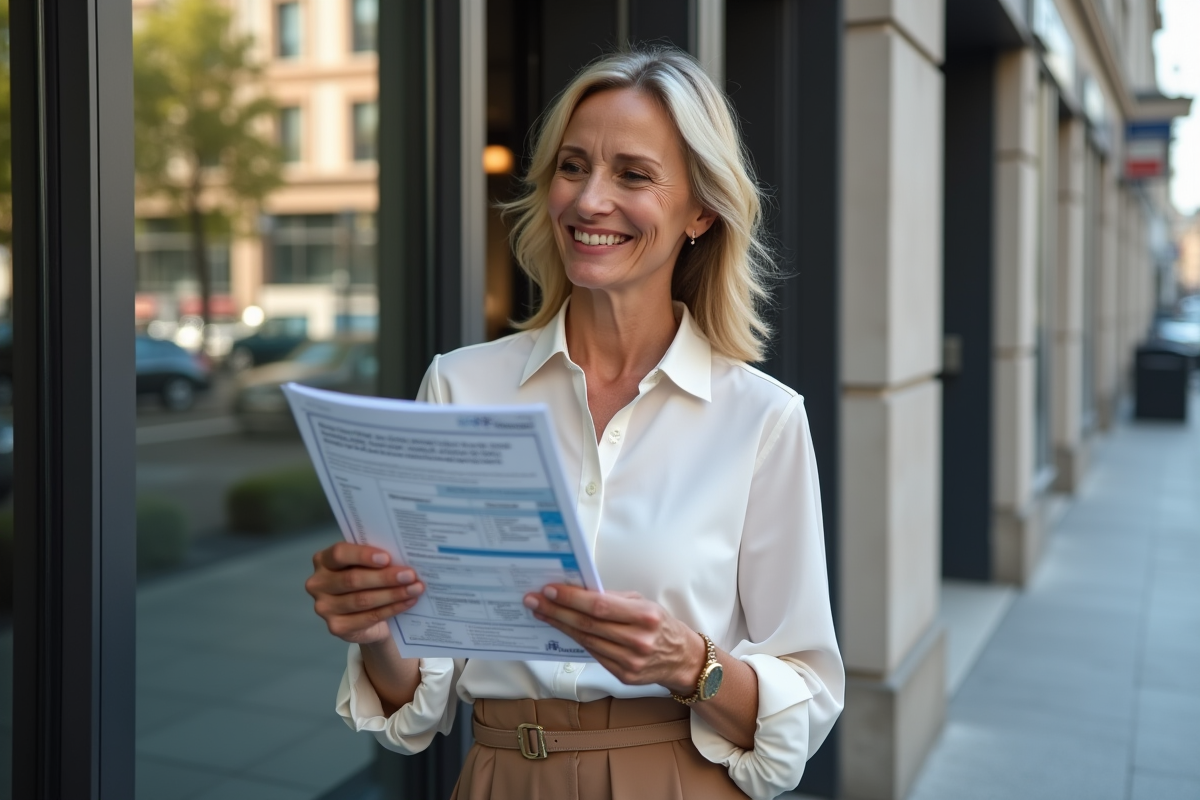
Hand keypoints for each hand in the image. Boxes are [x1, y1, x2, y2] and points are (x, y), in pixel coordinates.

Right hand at [305, 542, 425, 644]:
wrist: (366, 615)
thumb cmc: (367, 579)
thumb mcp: (368, 565)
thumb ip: (376, 558)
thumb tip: (404, 553)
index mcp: (323, 560)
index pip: (339, 554)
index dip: (363, 555)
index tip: (387, 558)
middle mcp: (318, 583)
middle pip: (353, 580)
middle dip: (385, 577)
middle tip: (410, 575)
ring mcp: (324, 608)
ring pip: (362, 600)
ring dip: (393, 594)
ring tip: (415, 588)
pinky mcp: (336, 627)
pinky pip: (368, 617)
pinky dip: (391, 609)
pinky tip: (408, 602)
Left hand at [524, 585, 705, 693]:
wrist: (682, 659)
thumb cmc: (660, 625)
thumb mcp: (643, 604)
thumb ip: (614, 599)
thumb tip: (579, 590)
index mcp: (645, 616)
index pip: (599, 606)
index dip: (571, 598)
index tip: (550, 590)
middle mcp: (638, 641)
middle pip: (587, 625)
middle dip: (557, 611)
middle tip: (534, 601)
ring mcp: (630, 661)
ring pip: (586, 641)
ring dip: (560, 626)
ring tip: (542, 613)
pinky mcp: (623, 675)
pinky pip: (593, 654)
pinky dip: (575, 641)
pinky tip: (562, 629)